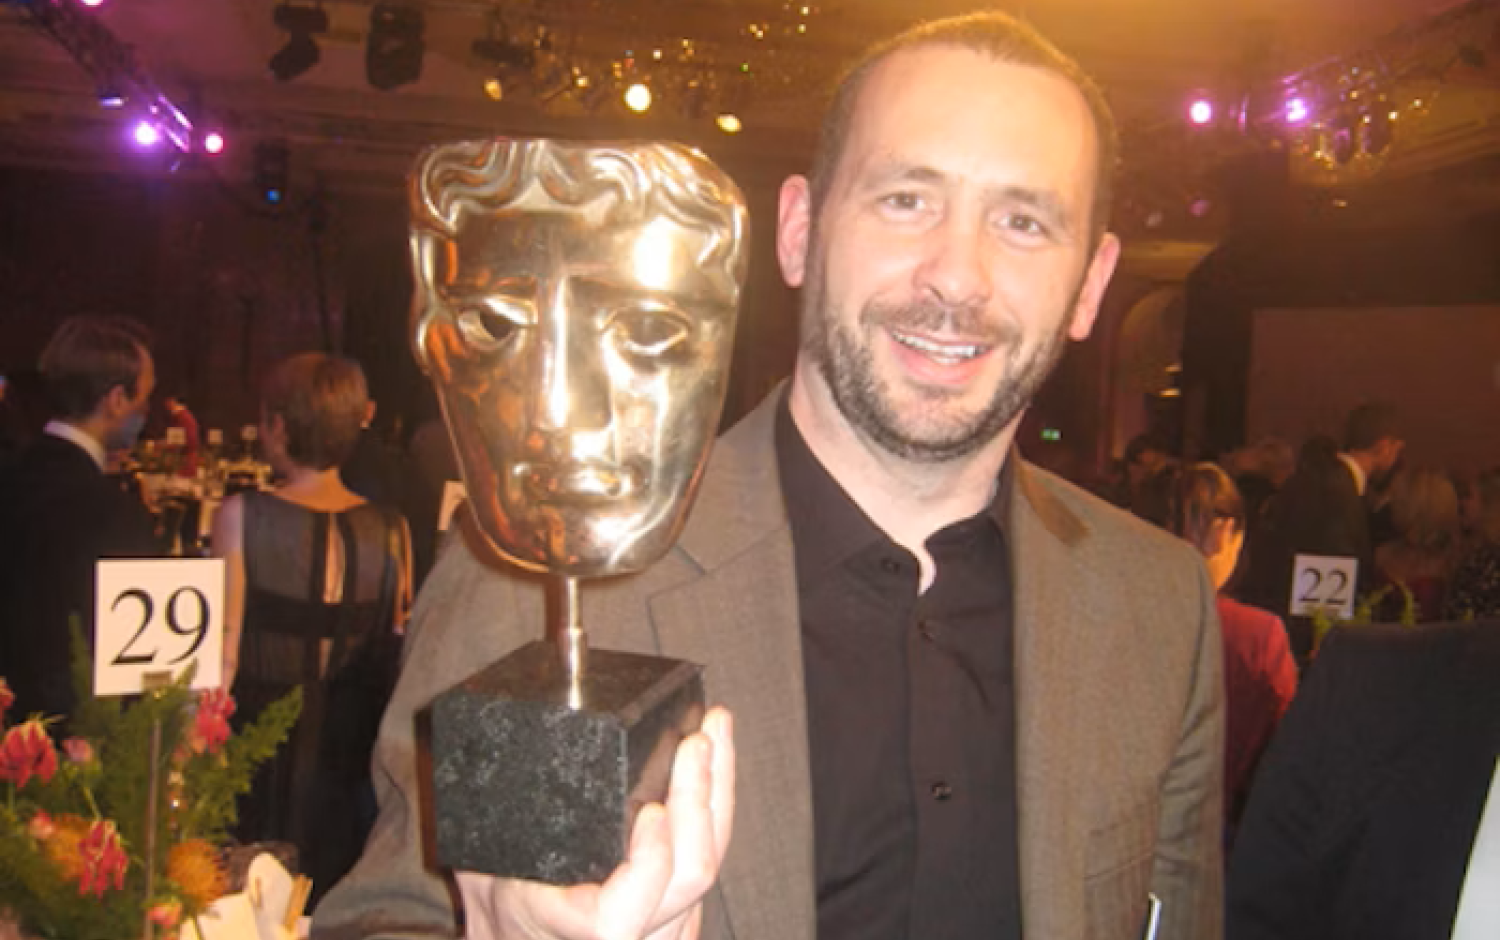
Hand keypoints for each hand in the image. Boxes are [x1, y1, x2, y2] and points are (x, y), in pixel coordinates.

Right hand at [458, 707, 735, 939]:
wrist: (518, 927)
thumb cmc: (500, 890)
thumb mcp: (486, 862)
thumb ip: (503, 820)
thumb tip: (496, 743)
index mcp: (575, 929)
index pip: (622, 916)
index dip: (647, 864)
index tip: (651, 811)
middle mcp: (632, 934)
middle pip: (690, 878)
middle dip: (698, 798)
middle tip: (695, 742)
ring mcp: (665, 925)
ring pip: (709, 863)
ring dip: (717, 790)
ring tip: (714, 730)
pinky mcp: (682, 906)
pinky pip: (710, 856)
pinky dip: (717, 804)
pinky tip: (716, 762)